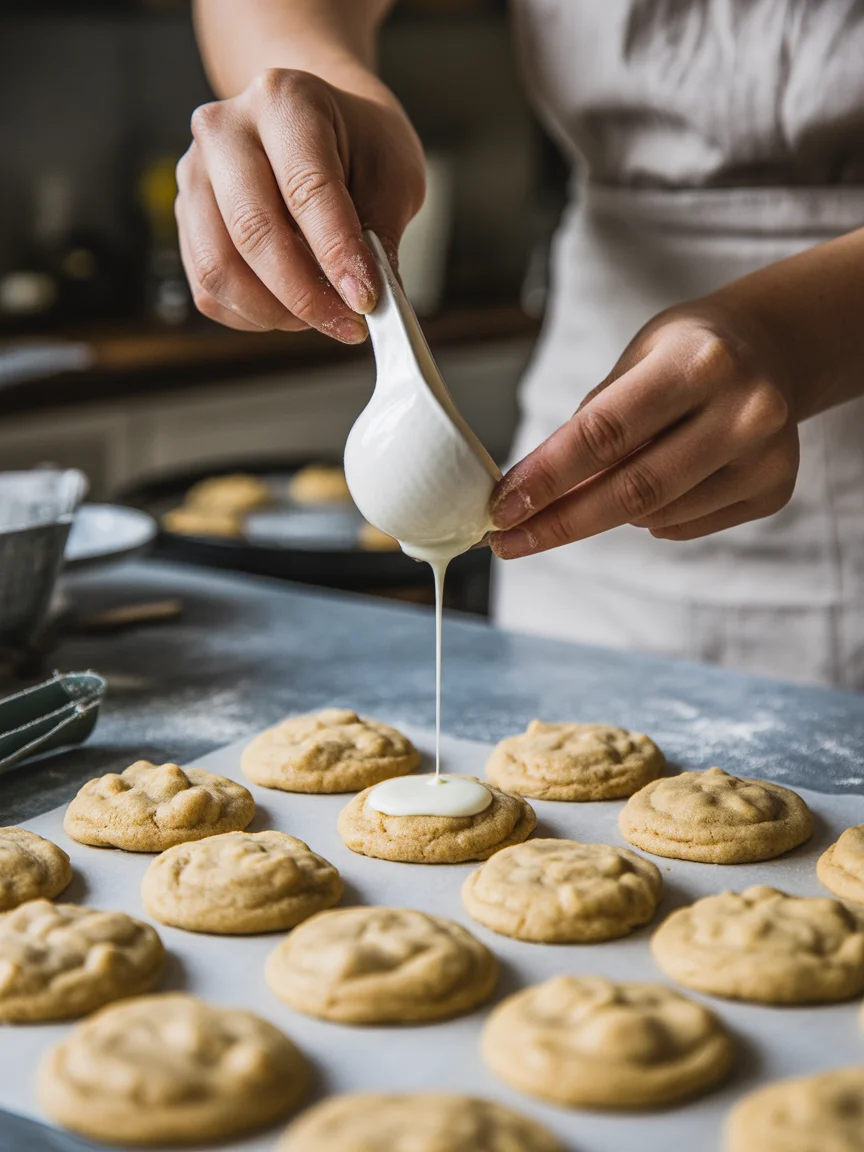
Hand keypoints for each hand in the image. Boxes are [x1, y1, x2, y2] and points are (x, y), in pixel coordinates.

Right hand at [176, 69, 424, 340]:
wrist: (316, 124)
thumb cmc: (358, 145)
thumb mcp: (393, 174)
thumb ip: (382, 234)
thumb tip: (370, 299)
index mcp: (283, 102)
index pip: (306, 189)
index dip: (336, 254)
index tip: (365, 299)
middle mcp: (225, 131)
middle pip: (252, 231)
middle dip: (304, 295)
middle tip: (347, 323)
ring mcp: (195, 174)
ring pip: (218, 268)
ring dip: (275, 312)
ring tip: (321, 316)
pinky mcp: (185, 218)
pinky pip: (208, 289)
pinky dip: (252, 315)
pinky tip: (290, 310)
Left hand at [489, 301, 799, 555]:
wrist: (771, 349)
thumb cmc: (686, 354)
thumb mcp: (635, 360)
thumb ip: (592, 424)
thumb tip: (530, 495)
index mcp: (699, 362)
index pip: (605, 433)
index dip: (547, 477)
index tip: (500, 510)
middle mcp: (744, 410)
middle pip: (633, 489)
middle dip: (560, 521)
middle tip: (509, 541)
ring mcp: (767, 455)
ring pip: (655, 515)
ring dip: (608, 511)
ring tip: (603, 482)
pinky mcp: (775, 490)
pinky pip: (684, 525)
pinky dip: (650, 517)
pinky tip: (659, 482)